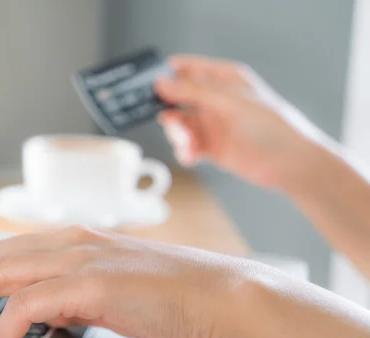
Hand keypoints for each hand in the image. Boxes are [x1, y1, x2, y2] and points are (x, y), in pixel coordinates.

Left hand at [0, 226, 257, 337]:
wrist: (220, 295)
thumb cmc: (171, 297)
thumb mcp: (107, 292)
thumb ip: (70, 295)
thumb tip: (36, 311)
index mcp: (72, 241)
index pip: (1, 252)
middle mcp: (70, 242)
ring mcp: (80, 258)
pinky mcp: (92, 283)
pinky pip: (26, 305)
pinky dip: (3, 330)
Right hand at [155, 54, 324, 189]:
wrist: (289, 163)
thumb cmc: (271, 126)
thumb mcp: (228, 102)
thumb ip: (193, 92)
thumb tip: (162, 83)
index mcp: (223, 79)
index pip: (186, 69)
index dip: (167, 77)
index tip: (153, 89)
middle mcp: (215, 100)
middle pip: (177, 100)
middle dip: (170, 112)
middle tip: (172, 123)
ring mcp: (212, 124)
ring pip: (179, 125)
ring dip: (178, 136)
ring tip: (188, 145)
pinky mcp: (211, 147)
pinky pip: (187, 146)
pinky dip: (184, 151)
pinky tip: (191, 155)